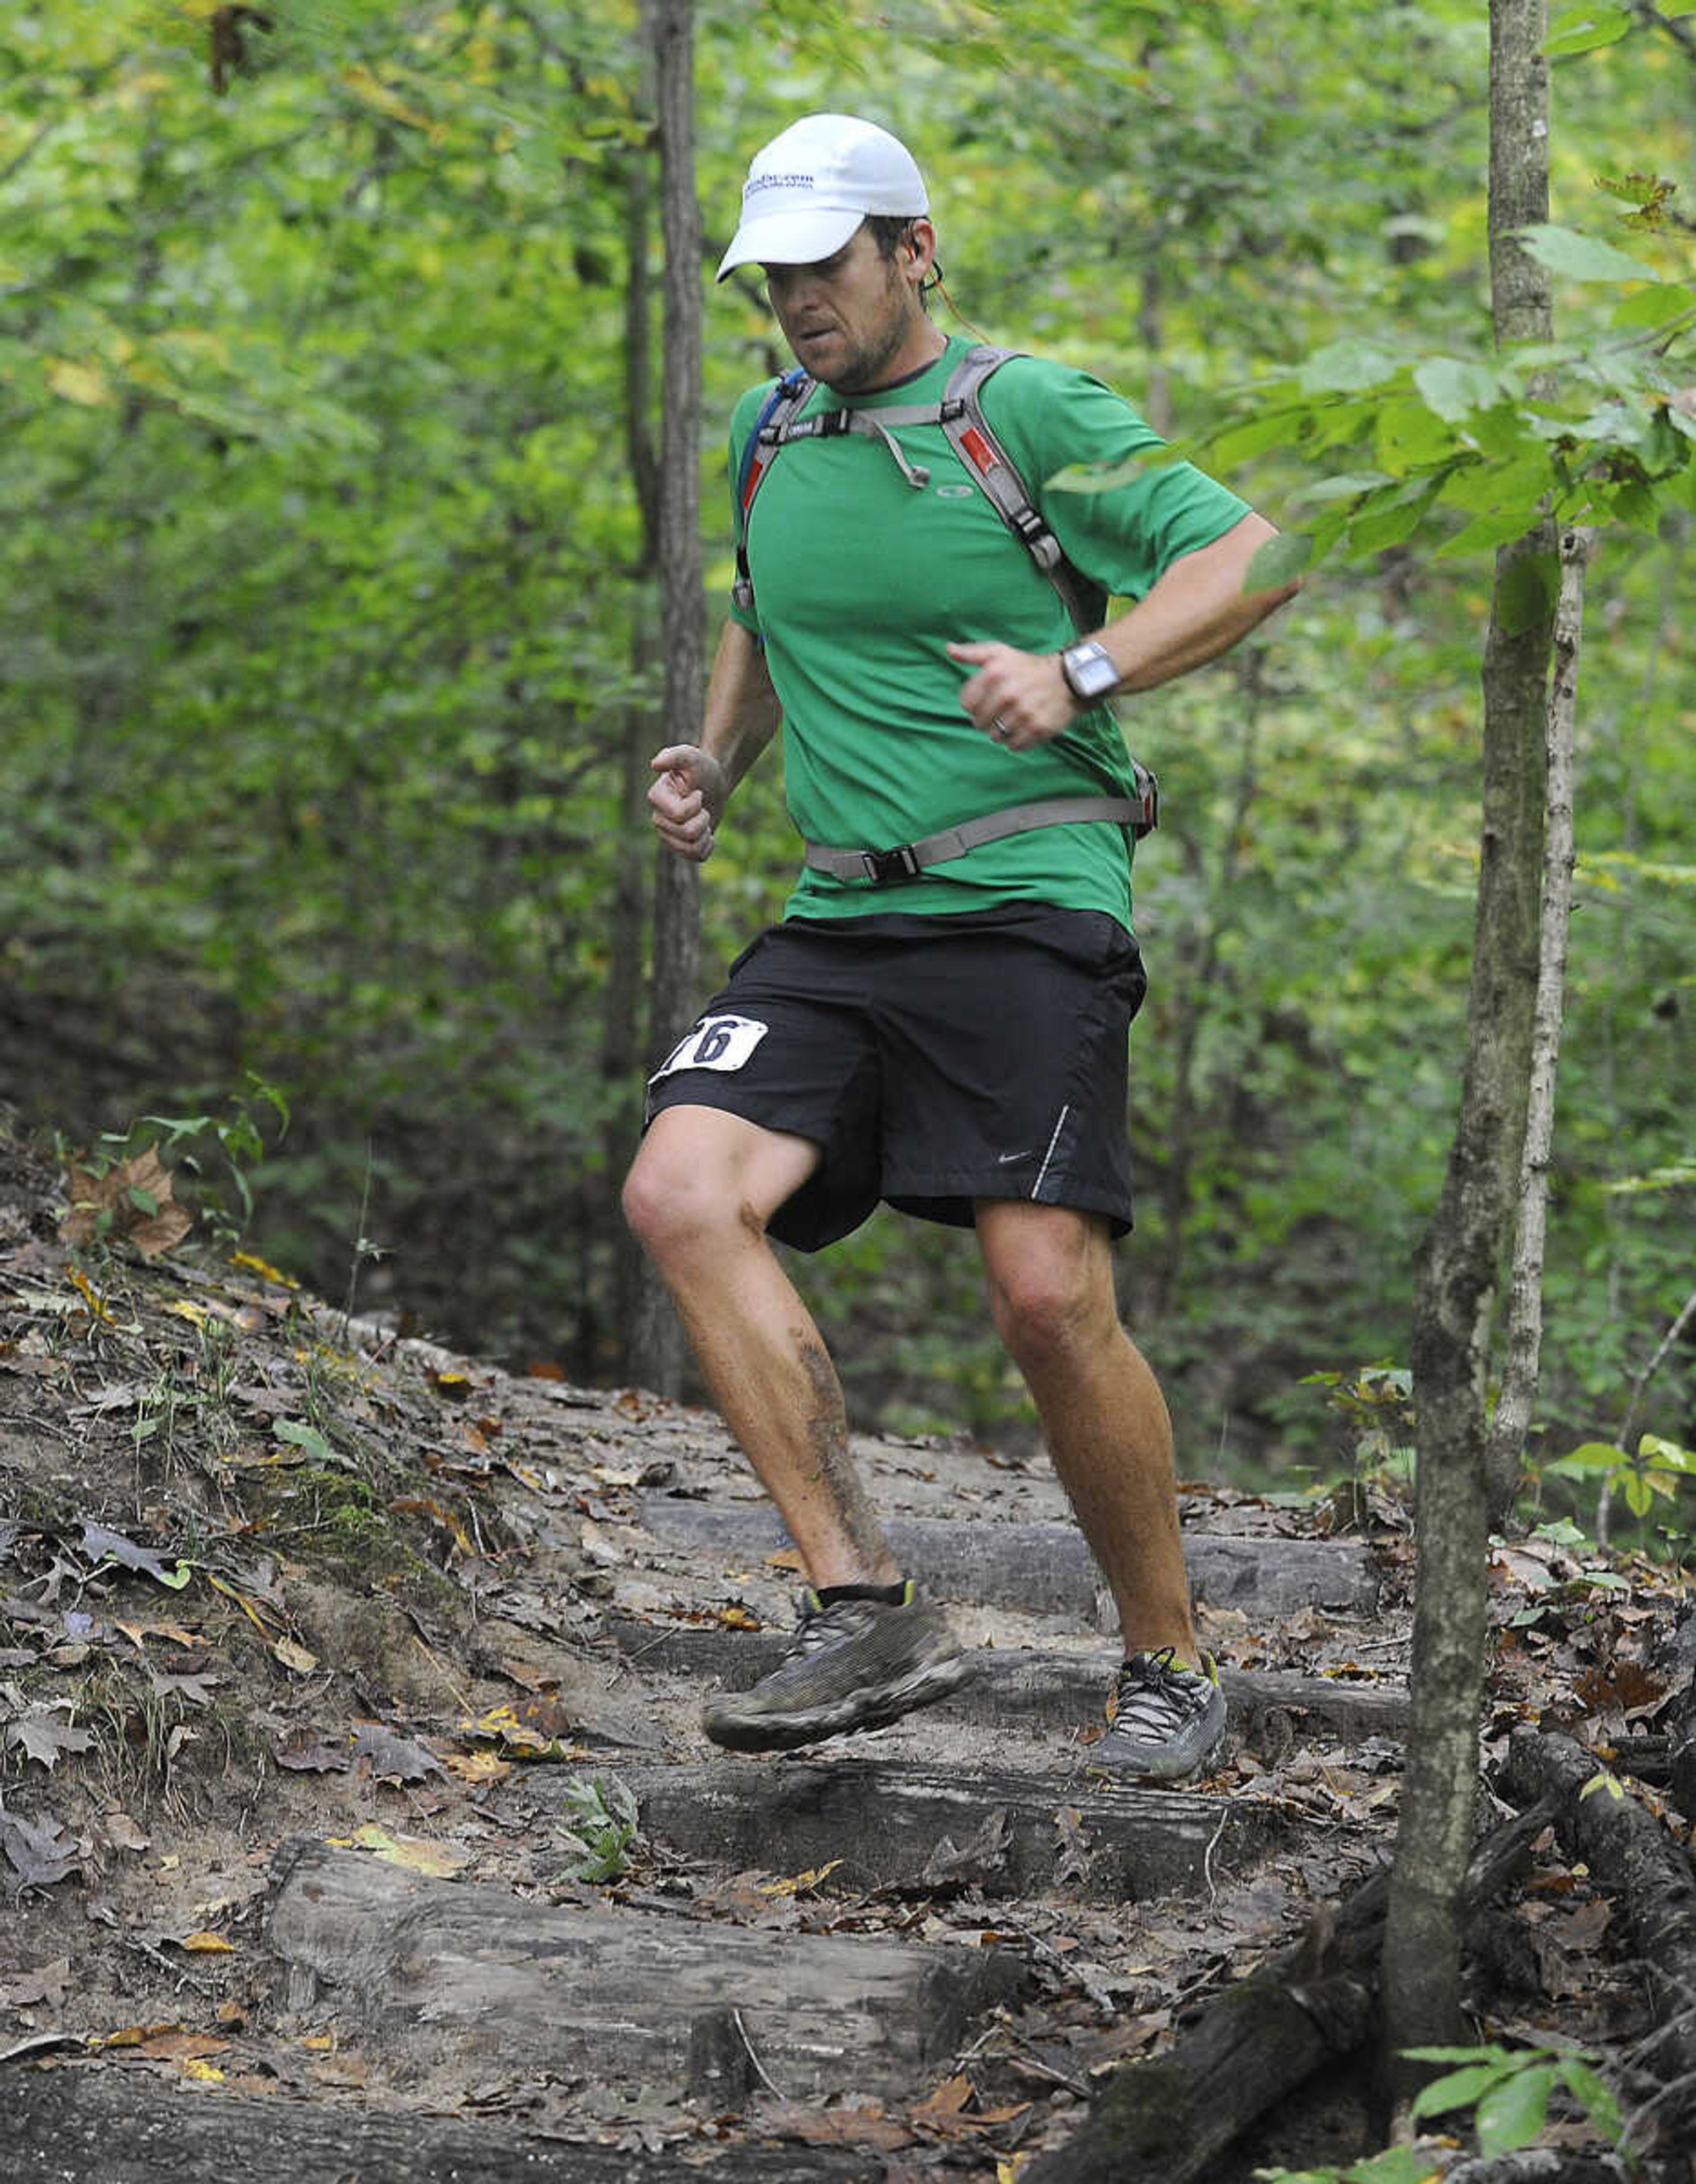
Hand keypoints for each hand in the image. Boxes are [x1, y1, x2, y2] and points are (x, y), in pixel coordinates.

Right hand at [648, 745, 728, 862]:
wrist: (714, 782)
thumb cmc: (701, 767)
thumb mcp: (691, 756)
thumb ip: (675, 756)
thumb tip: (655, 764)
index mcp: (656, 798)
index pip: (679, 815)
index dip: (695, 805)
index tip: (698, 792)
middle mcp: (659, 819)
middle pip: (688, 833)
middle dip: (703, 818)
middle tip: (702, 805)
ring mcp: (668, 835)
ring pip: (692, 849)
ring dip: (705, 832)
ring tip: (703, 818)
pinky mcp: (681, 847)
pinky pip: (697, 857)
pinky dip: (708, 845)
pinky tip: (706, 832)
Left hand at [946, 640, 1076, 750]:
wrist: (1068, 678)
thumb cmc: (1028, 666)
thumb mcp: (1000, 652)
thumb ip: (972, 653)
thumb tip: (949, 649)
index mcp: (994, 674)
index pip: (966, 704)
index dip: (973, 704)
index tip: (985, 699)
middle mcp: (1008, 693)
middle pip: (978, 722)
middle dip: (985, 719)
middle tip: (999, 711)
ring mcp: (1024, 713)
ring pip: (995, 736)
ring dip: (1000, 731)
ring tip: (1012, 718)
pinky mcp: (1038, 728)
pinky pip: (1014, 746)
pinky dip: (1016, 741)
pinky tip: (1023, 727)